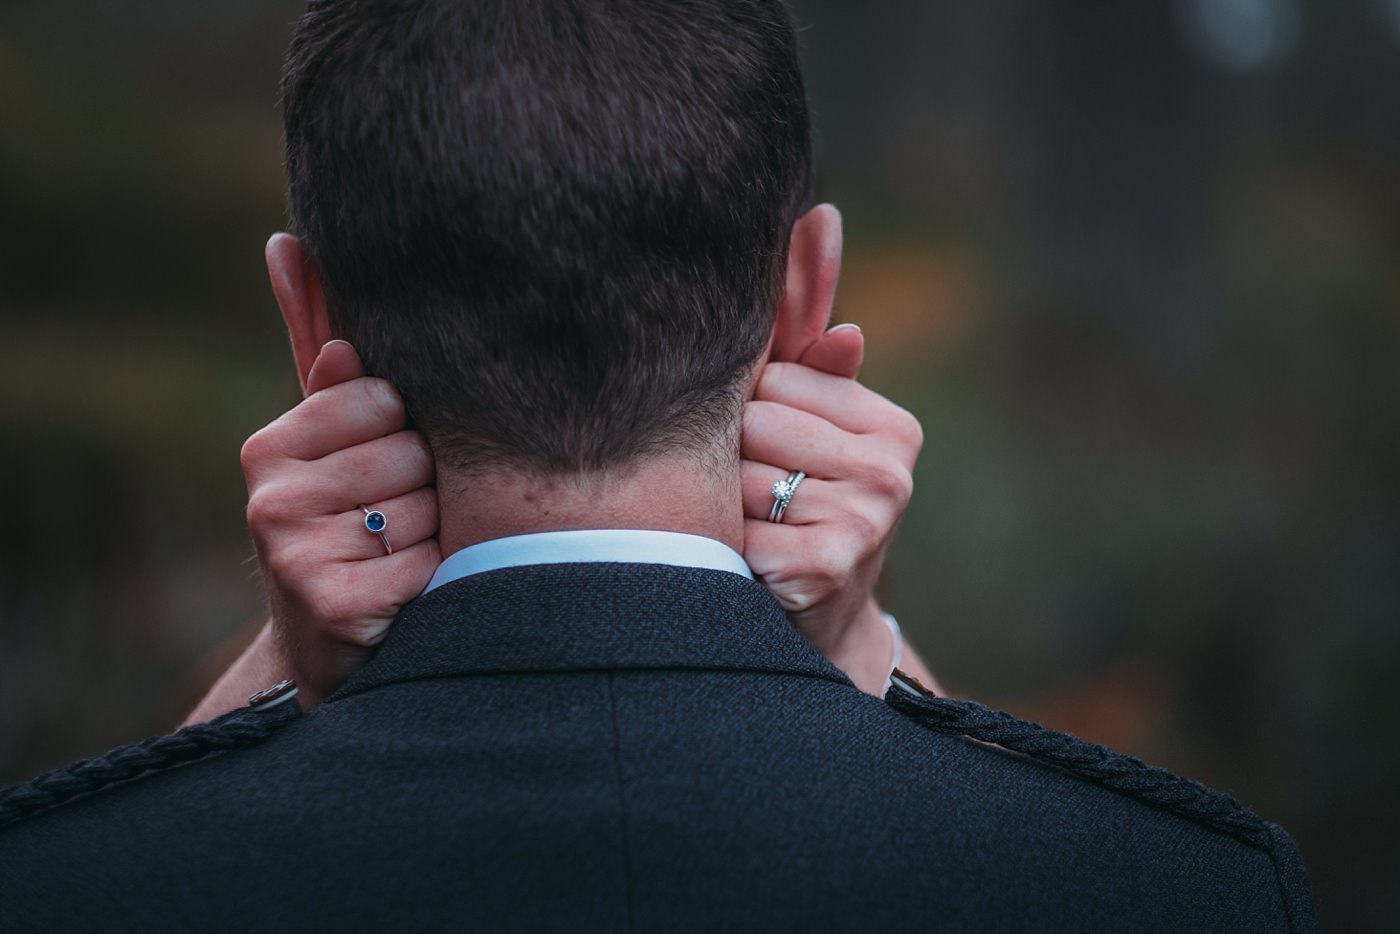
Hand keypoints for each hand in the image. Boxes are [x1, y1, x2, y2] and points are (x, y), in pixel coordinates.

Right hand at [189, 341, 439, 719]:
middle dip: (419, 486)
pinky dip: (429, 576)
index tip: (378, 464)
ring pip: (424, 508)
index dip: (401, 431)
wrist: (324, 646)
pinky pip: (425, 560)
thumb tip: (316, 298)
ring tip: (393, 555)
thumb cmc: (339, 532)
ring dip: (427, 533)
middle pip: (409, 453)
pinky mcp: (335, 605)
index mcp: (269, 450)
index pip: (380, 398)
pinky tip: (399, 590)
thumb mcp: (329, 459)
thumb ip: (334, 392)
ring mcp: (297, 555)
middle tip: (387, 520)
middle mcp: (273, 500)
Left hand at [741, 324, 926, 694]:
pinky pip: (739, 529)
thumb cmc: (811, 515)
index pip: (778, 379)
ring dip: (729, 506)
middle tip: (762, 497)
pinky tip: (752, 562)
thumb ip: (818, 379)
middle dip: (738, 457)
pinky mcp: (826, 565)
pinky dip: (731, 548)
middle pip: (756, 421)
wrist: (826, 623)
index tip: (771, 451)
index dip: (752, 412)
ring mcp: (863, 521)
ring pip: (741, 476)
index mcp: (892, 430)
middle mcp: (888, 472)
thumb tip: (844, 331)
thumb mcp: (821, 444)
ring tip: (755, 527)